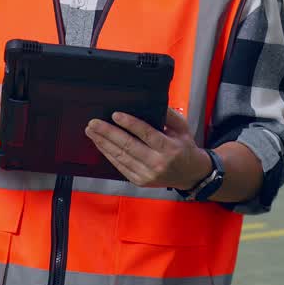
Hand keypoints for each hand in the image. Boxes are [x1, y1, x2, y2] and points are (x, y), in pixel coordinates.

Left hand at [85, 107, 210, 189]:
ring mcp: (147, 174)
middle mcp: (157, 163)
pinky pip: (120, 166)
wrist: (191, 175)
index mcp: (169, 148)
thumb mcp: (182, 128)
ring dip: (103, 143)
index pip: (146, 134)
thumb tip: (150, 103)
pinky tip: (100, 145)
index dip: (129, 124)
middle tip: (94, 123)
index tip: (115, 115)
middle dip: (108, 133)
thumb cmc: (185, 148)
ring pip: (120, 157)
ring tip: (92, 132)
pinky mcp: (140, 181)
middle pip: (128, 146)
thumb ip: (168, 115)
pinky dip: (108, 155)